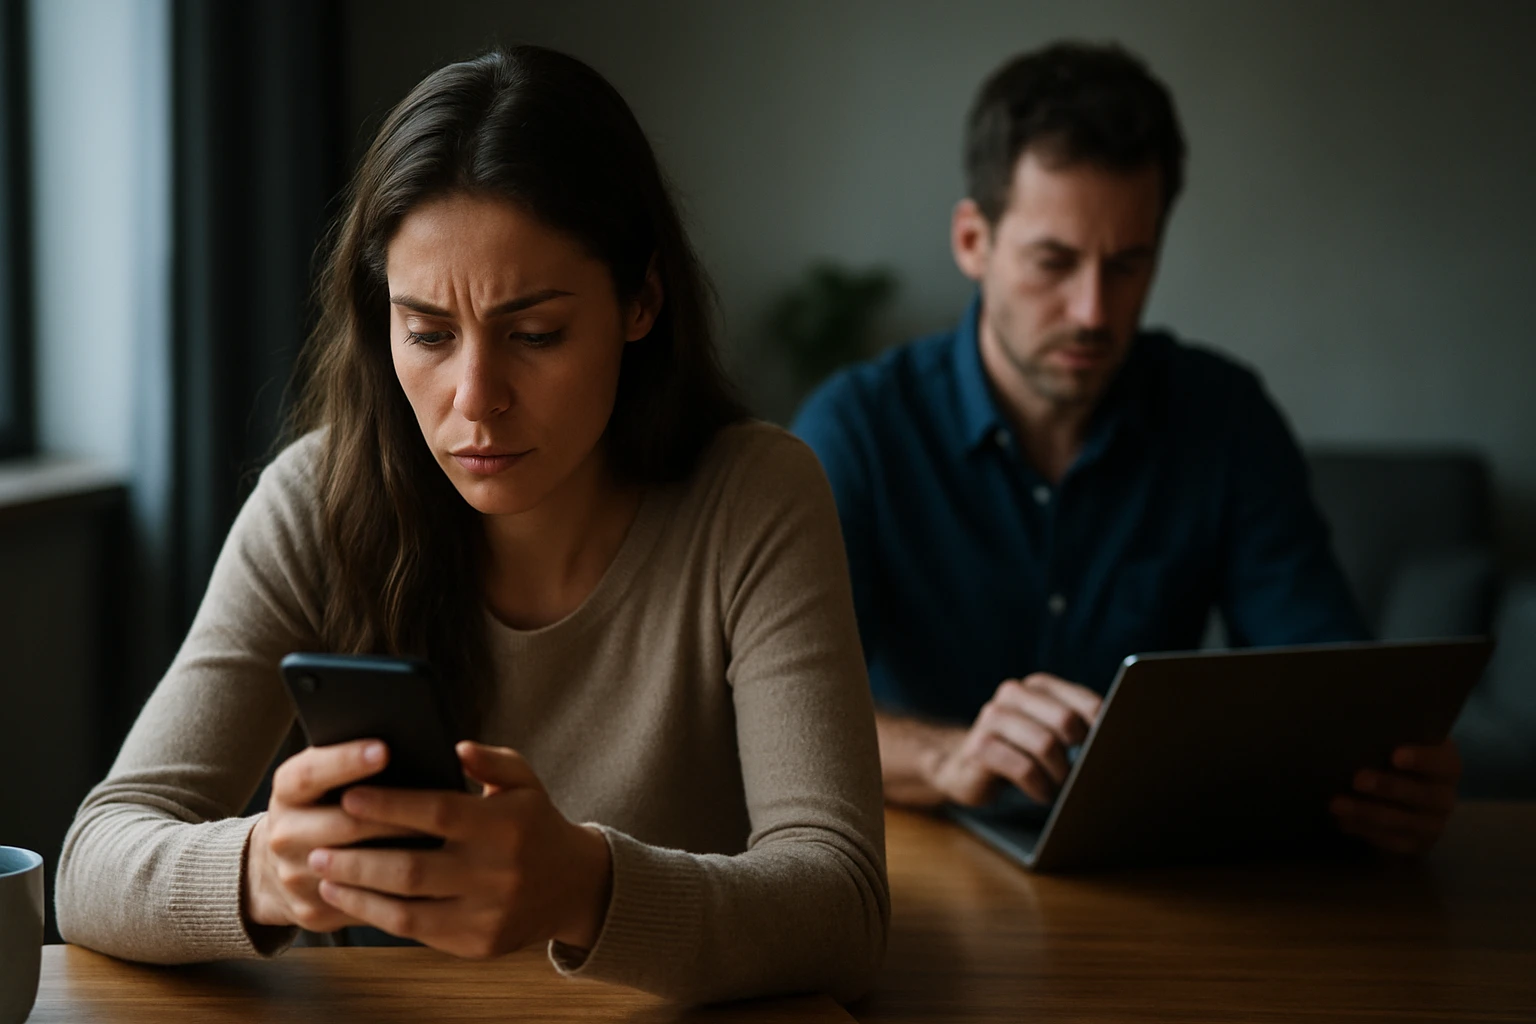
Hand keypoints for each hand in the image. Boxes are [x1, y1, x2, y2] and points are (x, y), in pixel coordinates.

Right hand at [244, 739, 423, 930]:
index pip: (312, 773)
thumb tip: (402, 742)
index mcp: (288, 791)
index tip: (384, 750)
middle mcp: (283, 834)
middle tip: (440, 807)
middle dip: (394, 815)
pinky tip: (427, 881)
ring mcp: (294, 876)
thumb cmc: (320, 807)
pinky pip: (360, 905)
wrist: (274, 866)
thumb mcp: (322, 779)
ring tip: (442, 841)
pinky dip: (394, 892)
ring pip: (355, 869)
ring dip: (400, 855)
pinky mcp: (311, 911)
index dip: (346, 761)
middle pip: (343, 823)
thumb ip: (349, 760)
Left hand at [308, 741, 613, 958]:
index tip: (348, 796)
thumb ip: (490, 759)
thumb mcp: (524, 781)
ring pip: (407, 909)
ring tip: (324, 874)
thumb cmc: (535, 824)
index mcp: (506, 824)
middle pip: (411, 868)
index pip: (437, 813)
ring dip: (357, 893)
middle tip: (318, 844)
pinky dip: (378, 917)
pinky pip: (417, 933)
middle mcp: (497, 872)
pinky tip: (353, 900)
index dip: (389, 806)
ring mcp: (487, 913)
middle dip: (357, 858)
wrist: (572, 886)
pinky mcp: (477, 944)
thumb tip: (455, 746)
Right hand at [928, 674, 1102, 806]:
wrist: (966, 767)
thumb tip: (1120, 740)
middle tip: (1080, 775)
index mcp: (1038, 685)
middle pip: (1066, 721)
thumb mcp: (1050, 731)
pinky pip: (1023, 768)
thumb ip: (1078, 726)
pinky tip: (1041, 793)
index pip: (1085, 703)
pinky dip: (1040, 787)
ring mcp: (992, 718)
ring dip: (1060, 774)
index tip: (1110, 753)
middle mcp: (1013, 694)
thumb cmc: (1021, 750)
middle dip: (1079, 754)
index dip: (1104, 731)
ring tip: (1059, 787)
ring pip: (1045, 744)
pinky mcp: (979, 746)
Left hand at [1331, 739, 1460, 855]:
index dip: (1422, 759)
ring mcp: (1432, 824)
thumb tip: (1358, 720)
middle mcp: (1444, 797)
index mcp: (1446, 765)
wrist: (1403, 792)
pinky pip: (1392, 842)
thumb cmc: (1394, 756)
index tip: (1396, 755)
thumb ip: (1389, 735)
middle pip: (1423, 795)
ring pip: (1404, 822)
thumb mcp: (1399, 742)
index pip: (1442, 762)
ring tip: (1337, 804)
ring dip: (1368, 813)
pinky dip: (1366, 831)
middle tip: (1357, 779)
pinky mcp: (1415, 844)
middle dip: (1388, 787)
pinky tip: (1343, 821)